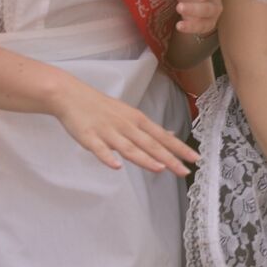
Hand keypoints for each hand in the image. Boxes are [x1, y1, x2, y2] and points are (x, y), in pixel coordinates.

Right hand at [50, 75, 197, 176]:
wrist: (72, 96)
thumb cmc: (103, 108)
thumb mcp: (130, 115)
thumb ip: (149, 129)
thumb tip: (171, 135)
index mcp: (137, 120)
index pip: (162, 136)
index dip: (179, 148)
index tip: (194, 159)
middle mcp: (126, 125)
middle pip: (150, 144)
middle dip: (168, 158)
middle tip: (184, 171)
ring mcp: (108, 131)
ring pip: (128, 147)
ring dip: (144, 158)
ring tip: (159, 168)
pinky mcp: (89, 137)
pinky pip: (99, 149)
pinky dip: (108, 157)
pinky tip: (116, 166)